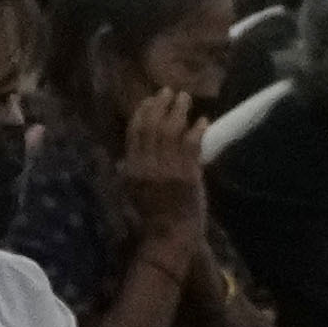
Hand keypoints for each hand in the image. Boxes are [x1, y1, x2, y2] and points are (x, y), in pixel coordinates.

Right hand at [115, 82, 211, 241]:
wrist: (172, 235)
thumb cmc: (155, 215)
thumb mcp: (134, 191)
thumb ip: (132, 171)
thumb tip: (124, 155)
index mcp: (132, 168)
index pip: (134, 132)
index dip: (143, 112)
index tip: (151, 99)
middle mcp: (147, 166)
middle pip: (152, 126)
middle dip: (160, 104)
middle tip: (169, 91)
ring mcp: (168, 169)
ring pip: (171, 130)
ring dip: (179, 110)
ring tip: (185, 99)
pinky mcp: (188, 174)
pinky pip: (192, 144)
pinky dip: (197, 129)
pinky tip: (203, 120)